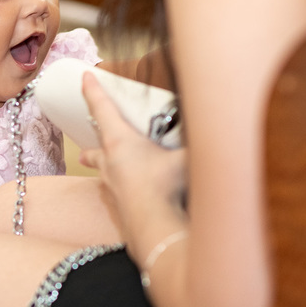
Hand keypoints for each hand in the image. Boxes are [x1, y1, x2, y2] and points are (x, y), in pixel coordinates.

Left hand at [77, 73, 186, 239]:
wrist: (156, 230)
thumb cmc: (167, 187)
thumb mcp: (188, 157)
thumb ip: (201, 141)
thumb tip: (221, 126)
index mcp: (120, 143)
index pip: (102, 109)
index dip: (93, 91)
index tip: (85, 76)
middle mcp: (110, 165)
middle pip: (95, 150)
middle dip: (92, 147)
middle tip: (84, 149)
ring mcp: (112, 190)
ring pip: (103, 176)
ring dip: (104, 172)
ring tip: (109, 173)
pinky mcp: (118, 212)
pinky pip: (116, 198)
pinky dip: (121, 194)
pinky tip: (133, 200)